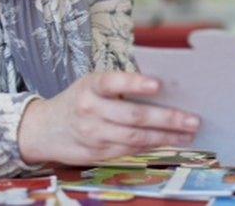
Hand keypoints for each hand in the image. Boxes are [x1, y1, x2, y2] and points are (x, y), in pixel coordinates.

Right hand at [17, 72, 199, 165]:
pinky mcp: (97, 152)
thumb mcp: (92, 84)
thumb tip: (164, 89)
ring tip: (188, 133)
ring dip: (165, 137)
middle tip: (192, 119)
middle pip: (133, 116)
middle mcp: (90, 109)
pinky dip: (151, 146)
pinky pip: (129, 150)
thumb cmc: (79, 99)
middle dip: (166, 119)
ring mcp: (93, 134)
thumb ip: (119, 86)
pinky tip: (168, 142)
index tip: (158, 84)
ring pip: (134, 138)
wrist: (43, 128)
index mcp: (90, 85)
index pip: (113, 82)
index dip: (135, 83)